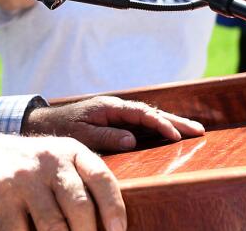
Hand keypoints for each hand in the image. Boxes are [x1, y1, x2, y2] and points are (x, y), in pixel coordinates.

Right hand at [0, 132, 125, 230]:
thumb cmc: (30, 167)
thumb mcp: (58, 162)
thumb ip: (83, 183)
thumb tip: (111, 225)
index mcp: (71, 151)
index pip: (101, 178)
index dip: (114, 208)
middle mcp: (50, 160)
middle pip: (80, 206)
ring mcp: (24, 177)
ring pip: (53, 225)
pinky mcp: (2, 194)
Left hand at [23, 95, 204, 150]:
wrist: (45, 124)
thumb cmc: (62, 129)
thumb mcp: (82, 134)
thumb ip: (106, 136)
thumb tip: (132, 140)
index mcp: (110, 107)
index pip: (142, 113)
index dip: (161, 124)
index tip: (177, 136)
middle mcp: (117, 108)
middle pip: (152, 113)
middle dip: (176, 121)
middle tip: (199, 130)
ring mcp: (117, 114)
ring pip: (149, 118)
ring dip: (171, 124)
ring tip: (194, 132)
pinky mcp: (116, 122)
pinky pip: (142, 124)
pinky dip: (158, 128)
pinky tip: (171, 135)